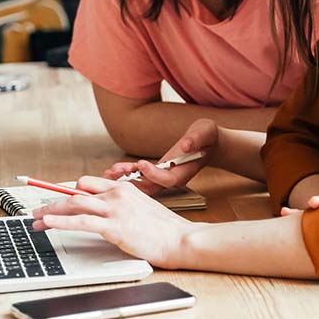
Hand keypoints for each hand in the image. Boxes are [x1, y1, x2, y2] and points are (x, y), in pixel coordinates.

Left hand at [32, 176, 195, 267]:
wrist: (180, 239)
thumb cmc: (165, 229)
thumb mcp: (143, 208)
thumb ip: (124, 205)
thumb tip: (105, 211)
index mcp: (124, 188)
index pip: (88, 184)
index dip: (67, 190)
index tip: (53, 195)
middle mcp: (117, 194)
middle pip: (76, 192)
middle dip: (54, 200)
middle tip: (37, 209)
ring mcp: (115, 209)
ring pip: (74, 204)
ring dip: (51, 210)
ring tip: (35, 219)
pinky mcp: (114, 227)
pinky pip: (81, 221)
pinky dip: (60, 221)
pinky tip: (48, 223)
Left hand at [103, 118, 217, 195]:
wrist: (209, 144)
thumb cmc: (208, 137)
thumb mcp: (205, 133)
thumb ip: (195, 139)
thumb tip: (185, 145)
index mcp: (184, 172)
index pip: (167, 179)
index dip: (153, 174)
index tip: (141, 163)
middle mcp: (172, 178)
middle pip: (150, 185)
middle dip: (131, 181)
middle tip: (114, 174)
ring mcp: (164, 176)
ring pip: (143, 183)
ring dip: (126, 179)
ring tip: (109, 172)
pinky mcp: (159, 170)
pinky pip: (142, 175)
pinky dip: (128, 173)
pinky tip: (114, 170)